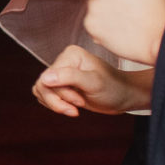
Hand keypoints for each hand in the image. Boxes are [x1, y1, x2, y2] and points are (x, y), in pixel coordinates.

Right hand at [33, 45, 150, 116]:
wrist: (123, 97)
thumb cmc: (113, 88)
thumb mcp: (93, 83)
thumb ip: (70, 77)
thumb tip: (44, 78)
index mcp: (70, 55)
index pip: (48, 77)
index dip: (61, 94)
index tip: (80, 102)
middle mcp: (63, 61)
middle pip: (43, 85)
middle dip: (58, 101)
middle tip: (77, 107)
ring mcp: (61, 73)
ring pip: (41, 91)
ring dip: (56, 105)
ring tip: (75, 109)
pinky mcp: (61, 85)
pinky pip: (44, 96)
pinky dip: (55, 105)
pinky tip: (70, 107)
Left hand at [84, 0, 164, 65]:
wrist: (158, 40)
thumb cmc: (157, 11)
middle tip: (128, 10)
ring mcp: (95, 7)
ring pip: (94, 6)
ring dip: (104, 12)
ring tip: (124, 20)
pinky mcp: (90, 24)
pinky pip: (91, 22)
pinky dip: (100, 27)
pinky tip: (117, 29)